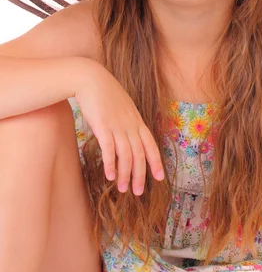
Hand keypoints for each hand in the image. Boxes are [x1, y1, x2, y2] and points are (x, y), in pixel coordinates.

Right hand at [74, 62, 164, 194]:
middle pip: (139, 154)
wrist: (91, 79)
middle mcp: (130, 125)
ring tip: (122, 189)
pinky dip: (111, 164)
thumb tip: (129, 136)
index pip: (150, 144)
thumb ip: (128, 122)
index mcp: (137, 121)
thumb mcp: (123, 107)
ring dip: (125, 174)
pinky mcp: (103, 126)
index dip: (155, 162)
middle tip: (138, 192)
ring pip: (126, 155)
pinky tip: (109, 175)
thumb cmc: (106, 93)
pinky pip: (109, 149)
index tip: (159, 177)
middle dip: (140, 175)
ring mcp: (117, 126)